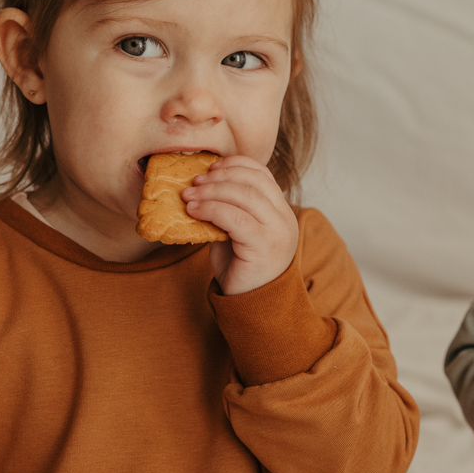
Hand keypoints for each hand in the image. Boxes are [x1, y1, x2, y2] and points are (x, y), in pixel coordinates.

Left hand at [181, 155, 299, 294]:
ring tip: (189, 196)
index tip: (211, 167)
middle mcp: (284, 218)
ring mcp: (277, 232)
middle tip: (195, 182)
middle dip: (220, 177)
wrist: (252, 307)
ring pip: (243, 196)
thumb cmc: (241, 269)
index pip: (263, 174)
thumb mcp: (237, 233)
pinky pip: (234, 218)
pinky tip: (194, 211)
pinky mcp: (263, 245)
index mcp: (281, 211)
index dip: (236, 165)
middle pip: (252, 181)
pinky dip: (211, 209)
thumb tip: (201, 185)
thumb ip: (231, 209)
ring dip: (211, 192)